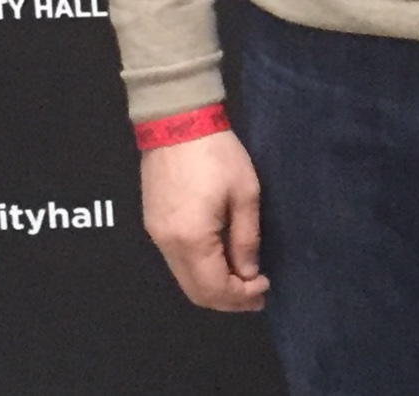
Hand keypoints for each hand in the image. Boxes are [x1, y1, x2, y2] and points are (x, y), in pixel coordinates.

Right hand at [141, 130, 268, 310]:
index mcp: (192, 239)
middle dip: (227, 299)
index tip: (265, 289)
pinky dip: (198, 270)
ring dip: (212, 286)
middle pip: (196, 292)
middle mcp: (169, 245)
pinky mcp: (153, 224)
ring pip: (184, 279)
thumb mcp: (245, 193)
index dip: (241, 297)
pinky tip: (219, 260)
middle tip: (256, 293)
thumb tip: (250, 273)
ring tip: (242, 279)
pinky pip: (176, 262)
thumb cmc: (217, 153)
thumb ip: (247, 238)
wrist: (177, 120)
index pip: (215, 288)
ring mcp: (156, 236)